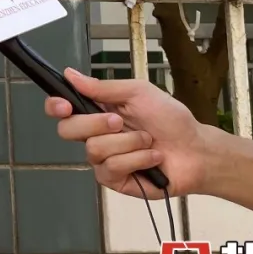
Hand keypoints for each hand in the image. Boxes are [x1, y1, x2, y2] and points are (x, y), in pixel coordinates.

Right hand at [45, 69, 210, 199]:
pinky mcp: (114, 180)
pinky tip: (152, 158)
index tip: (64, 106)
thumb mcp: (139, 93)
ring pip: (93, 149)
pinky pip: (111, 168)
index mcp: (97, 111)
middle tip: (120, 121)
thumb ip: (103, 87)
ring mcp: (102, 159)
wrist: (196, 150)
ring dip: (127, 142)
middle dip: (94, 124)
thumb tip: (69, 73)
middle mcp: (94, 135)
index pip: (62, 109)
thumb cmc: (170, 118)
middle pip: (67, 131)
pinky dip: (136, 159)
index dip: (55, 107)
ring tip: (148, 141)